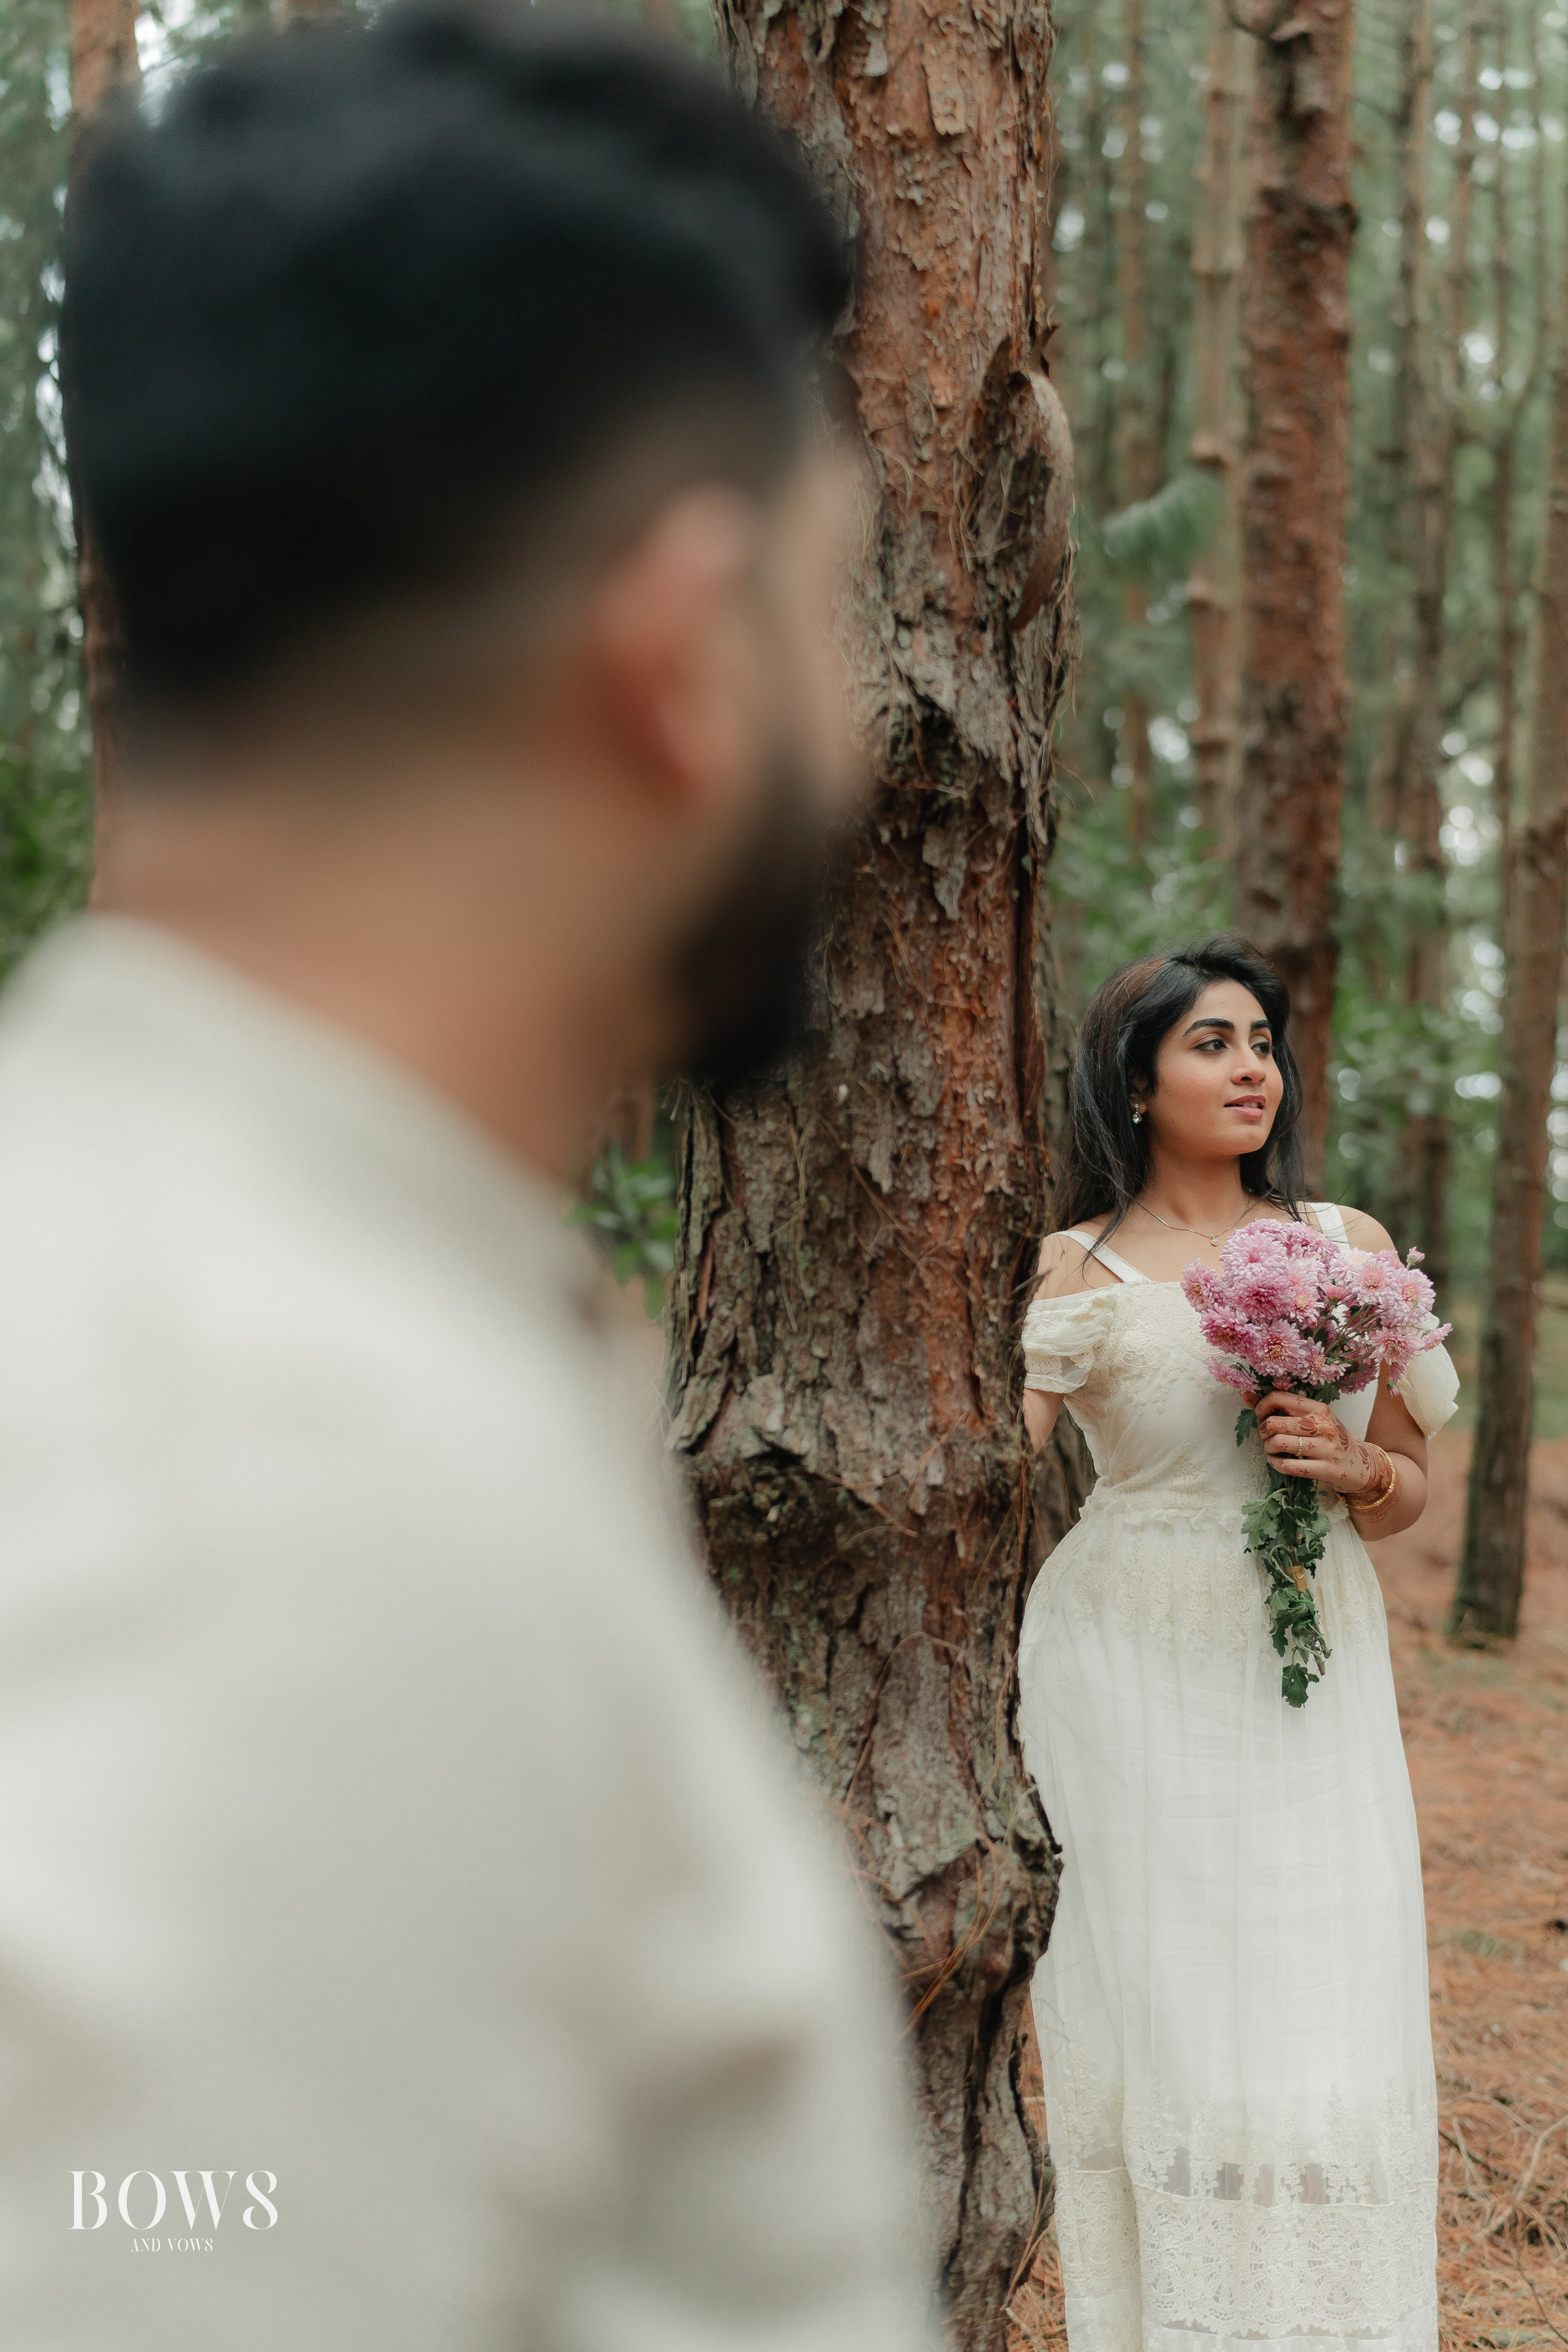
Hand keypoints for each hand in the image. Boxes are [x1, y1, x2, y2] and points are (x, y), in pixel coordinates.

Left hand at [1253, 1390, 1376, 1496]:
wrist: (1360, 1465)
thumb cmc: (1329, 1438)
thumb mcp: (1312, 1418)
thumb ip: (1281, 1407)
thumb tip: (1245, 1395)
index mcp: (1318, 1408)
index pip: (1279, 1397)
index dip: (1261, 1407)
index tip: (1261, 1417)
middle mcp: (1323, 1425)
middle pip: (1274, 1423)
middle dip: (1262, 1431)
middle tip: (1267, 1436)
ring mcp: (1325, 1448)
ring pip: (1278, 1443)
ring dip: (1267, 1448)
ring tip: (1272, 1450)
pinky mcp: (1325, 1469)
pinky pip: (1287, 1466)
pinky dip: (1275, 1464)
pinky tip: (1278, 1461)